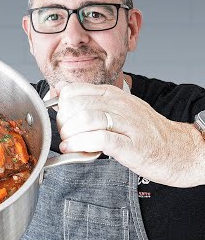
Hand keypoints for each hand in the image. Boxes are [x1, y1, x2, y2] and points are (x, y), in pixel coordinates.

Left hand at [56, 83, 203, 186]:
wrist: (180, 150)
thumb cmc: (145, 132)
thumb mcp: (117, 109)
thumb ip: (90, 102)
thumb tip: (61, 92)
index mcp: (114, 95)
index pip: (75, 90)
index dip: (60, 105)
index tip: (58, 117)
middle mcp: (120, 105)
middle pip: (77, 104)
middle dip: (62, 121)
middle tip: (63, 133)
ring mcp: (127, 124)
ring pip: (86, 118)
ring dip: (69, 133)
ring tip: (67, 142)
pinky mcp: (131, 145)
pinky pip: (99, 138)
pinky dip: (80, 144)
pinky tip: (73, 149)